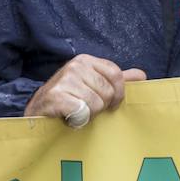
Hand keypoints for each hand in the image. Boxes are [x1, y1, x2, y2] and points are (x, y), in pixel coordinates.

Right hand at [23, 54, 146, 125]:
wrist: (37, 111)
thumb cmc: (69, 98)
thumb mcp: (93, 84)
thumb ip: (116, 80)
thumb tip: (142, 76)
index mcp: (87, 60)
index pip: (117, 75)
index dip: (118, 94)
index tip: (111, 104)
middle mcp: (75, 66)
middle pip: (108, 92)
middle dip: (101, 106)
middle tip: (86, 108)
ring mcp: (64, 79)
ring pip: (96, 104)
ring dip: (89, 114)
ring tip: (77, 111)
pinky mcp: (56, 95)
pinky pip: (83, 112)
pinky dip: (78, 119)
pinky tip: (69, 117)